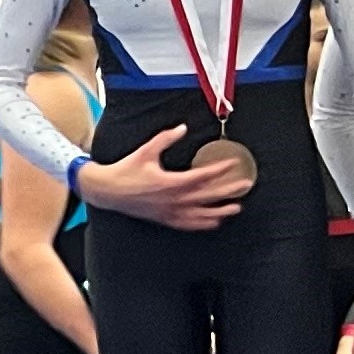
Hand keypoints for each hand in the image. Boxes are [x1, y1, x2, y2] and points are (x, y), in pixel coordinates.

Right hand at [75, 127, 251, 232]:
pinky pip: (189, 224)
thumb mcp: (145, 151)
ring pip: (202, 214)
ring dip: (221, 210)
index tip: (232, 164)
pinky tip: (214, 222)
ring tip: (236, 207)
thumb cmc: (126, 170)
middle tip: (245, 185)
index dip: (219, 169)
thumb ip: (165, 139)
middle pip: (208, 196)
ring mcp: (170, 211)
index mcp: (170, 182)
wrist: (108, 191)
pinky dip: (203, 223)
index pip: (202, 176)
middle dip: (228, 190)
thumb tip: (182, 128)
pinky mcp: (165, 219)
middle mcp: (173, 199)